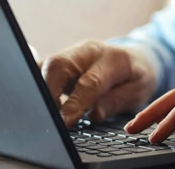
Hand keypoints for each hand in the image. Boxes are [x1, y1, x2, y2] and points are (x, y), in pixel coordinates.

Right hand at [40, 40, 156, 126]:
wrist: (134, 59)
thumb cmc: (136, 77)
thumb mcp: (138, 92)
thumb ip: (116, 102)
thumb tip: (93, 115)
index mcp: (114, 59)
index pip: (89, 82)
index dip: (75, 103)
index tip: (64, 122)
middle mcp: (89, 51)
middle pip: (59, 65)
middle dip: (48, 92)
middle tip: (49, 118)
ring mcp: (72, 53)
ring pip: (45, 65)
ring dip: (39, 89)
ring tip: (43, 113)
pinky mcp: (59, 60)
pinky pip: (40, 69)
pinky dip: (36, 86)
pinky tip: (39, 103)